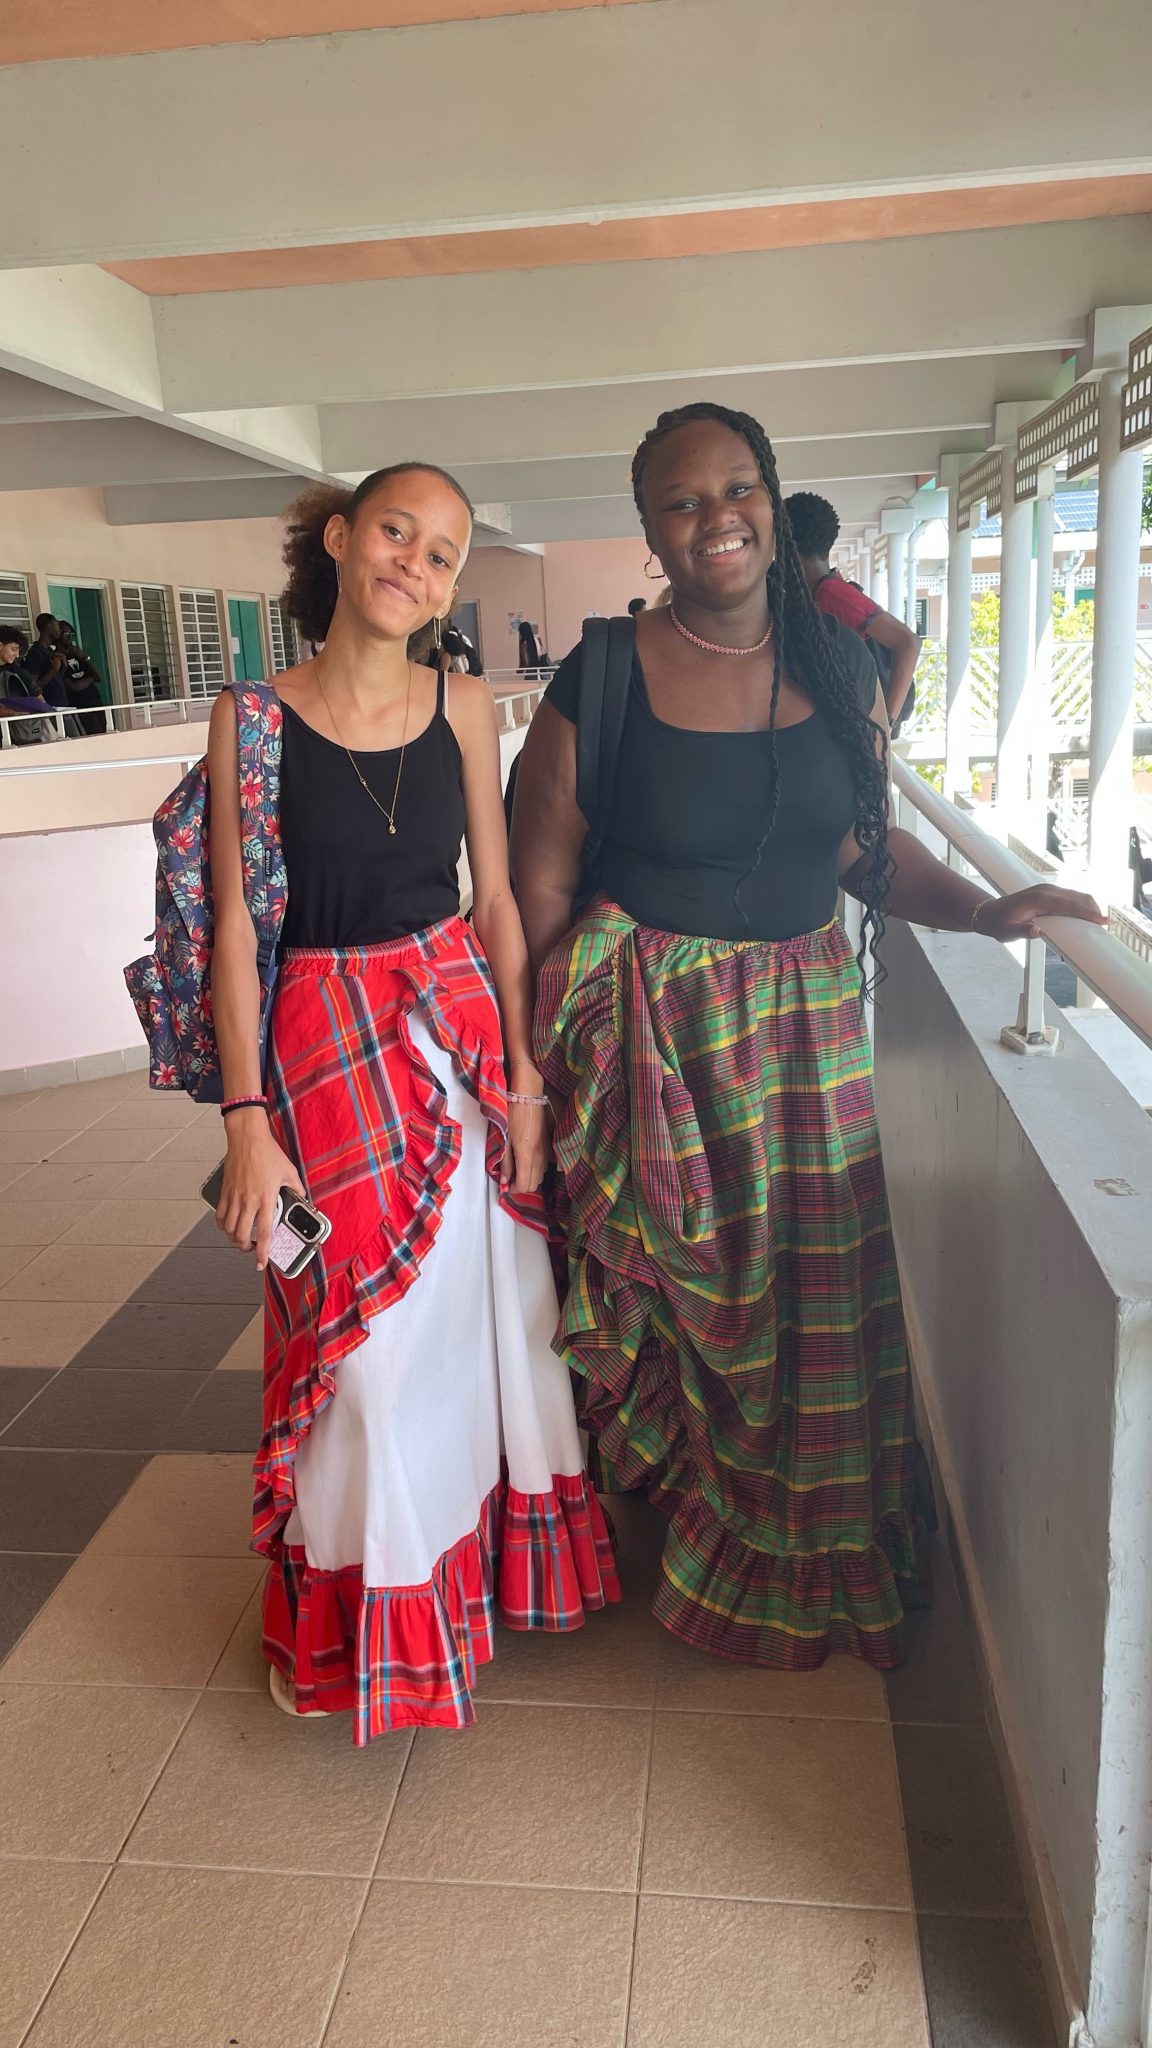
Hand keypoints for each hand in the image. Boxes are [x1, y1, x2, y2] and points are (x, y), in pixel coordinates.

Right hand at [216, 1110, 304, 1270]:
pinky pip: (219, 1215)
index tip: (261, 1263)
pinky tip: (228, 1225)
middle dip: (246, 1249)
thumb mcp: (289, 1171)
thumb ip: (297, 1188)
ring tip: (241, 1239)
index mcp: (266, 1198)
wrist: (247, 1137)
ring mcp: (234, 1197)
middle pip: (242, 1236)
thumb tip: (303, 1198)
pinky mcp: (224, 1191)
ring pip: (229, 1229)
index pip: (265, 1233)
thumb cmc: (267, 1152)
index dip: (263, 1252)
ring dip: (234, 1238)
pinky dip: (222, 1225)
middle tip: (251, 1250)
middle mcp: (248, 1201)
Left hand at [502, 1098, 550, 1194]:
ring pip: (540, 1176)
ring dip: (529, 1179)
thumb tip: (504, 1181)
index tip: (506, 1186)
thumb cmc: (513, 1116)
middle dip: (521, 1186)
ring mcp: (547, 1152)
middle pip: (534, 1184)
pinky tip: (527, 1162)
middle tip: (510, 1180)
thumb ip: (506, 1163)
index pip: (524, 1185)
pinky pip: (545, 1166)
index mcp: (526, 1156)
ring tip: (518, 1171)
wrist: (528, 1098)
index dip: (514, 1190)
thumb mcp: (504, 1140)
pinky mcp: (549, 1146)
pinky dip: (536, 1170)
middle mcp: (540, 1158)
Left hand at [975, 885, 1105, 941]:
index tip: (1102, 921)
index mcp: (1039, 898)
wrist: (988, 912)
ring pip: (1076, 896)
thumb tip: (1037, 931)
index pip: (1069, 905)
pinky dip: (1081, 906)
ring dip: (1089, 908)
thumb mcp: (1006, 933)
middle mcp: (1046, 890)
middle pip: (1078, 898)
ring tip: (1100, 923)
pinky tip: (1086, 917)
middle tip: (1107, 926)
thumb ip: (1021, 932)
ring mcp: (1048, 890)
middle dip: (1094, 910)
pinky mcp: (1048, 893)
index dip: (1087, 913)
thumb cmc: (998, 924)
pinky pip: (1070, 898)